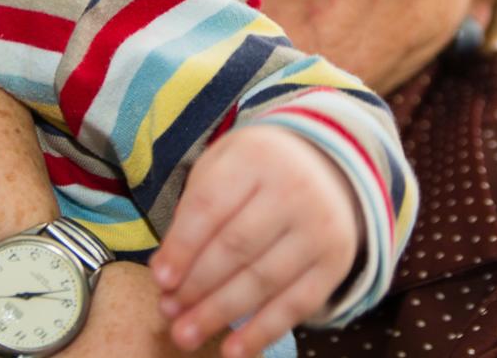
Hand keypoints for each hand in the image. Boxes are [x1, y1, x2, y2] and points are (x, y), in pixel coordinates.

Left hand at [150, 125, 361, 357]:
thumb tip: (167, 272)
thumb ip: (193, 211)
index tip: (159, 279)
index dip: (182, 247)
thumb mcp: (222, 166)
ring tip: (186, 334)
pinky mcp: (336, 261)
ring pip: (263, 280)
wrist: (326, 166)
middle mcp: (293, 188)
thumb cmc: (257, 171)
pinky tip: (233, 349)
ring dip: (220, 313)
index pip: (210, 206)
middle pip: (236, 247)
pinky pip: (297, 304)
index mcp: (255, 157)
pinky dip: (262, 332)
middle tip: (168, 312)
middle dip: (196, 286)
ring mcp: (319, 227)